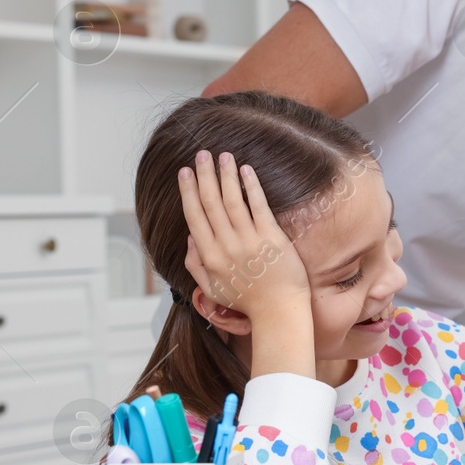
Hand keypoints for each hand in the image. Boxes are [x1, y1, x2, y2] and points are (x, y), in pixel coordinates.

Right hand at [177, 150, 309, 320]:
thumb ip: (195, 264)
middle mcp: (226, 246)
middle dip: (204, 175)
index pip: (194, 216)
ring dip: (226, 175)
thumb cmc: (247, 301)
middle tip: (201, 154)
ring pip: (232, 200)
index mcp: (209, 257)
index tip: (185, 172)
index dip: (188, 192)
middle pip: (210, 203)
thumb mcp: (212, 289)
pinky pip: (259, 206)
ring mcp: (249, 241)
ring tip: (223, 155)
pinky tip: (246, 170)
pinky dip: (250, 187)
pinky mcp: (272, 238)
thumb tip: (190, 237)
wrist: (279, 311)